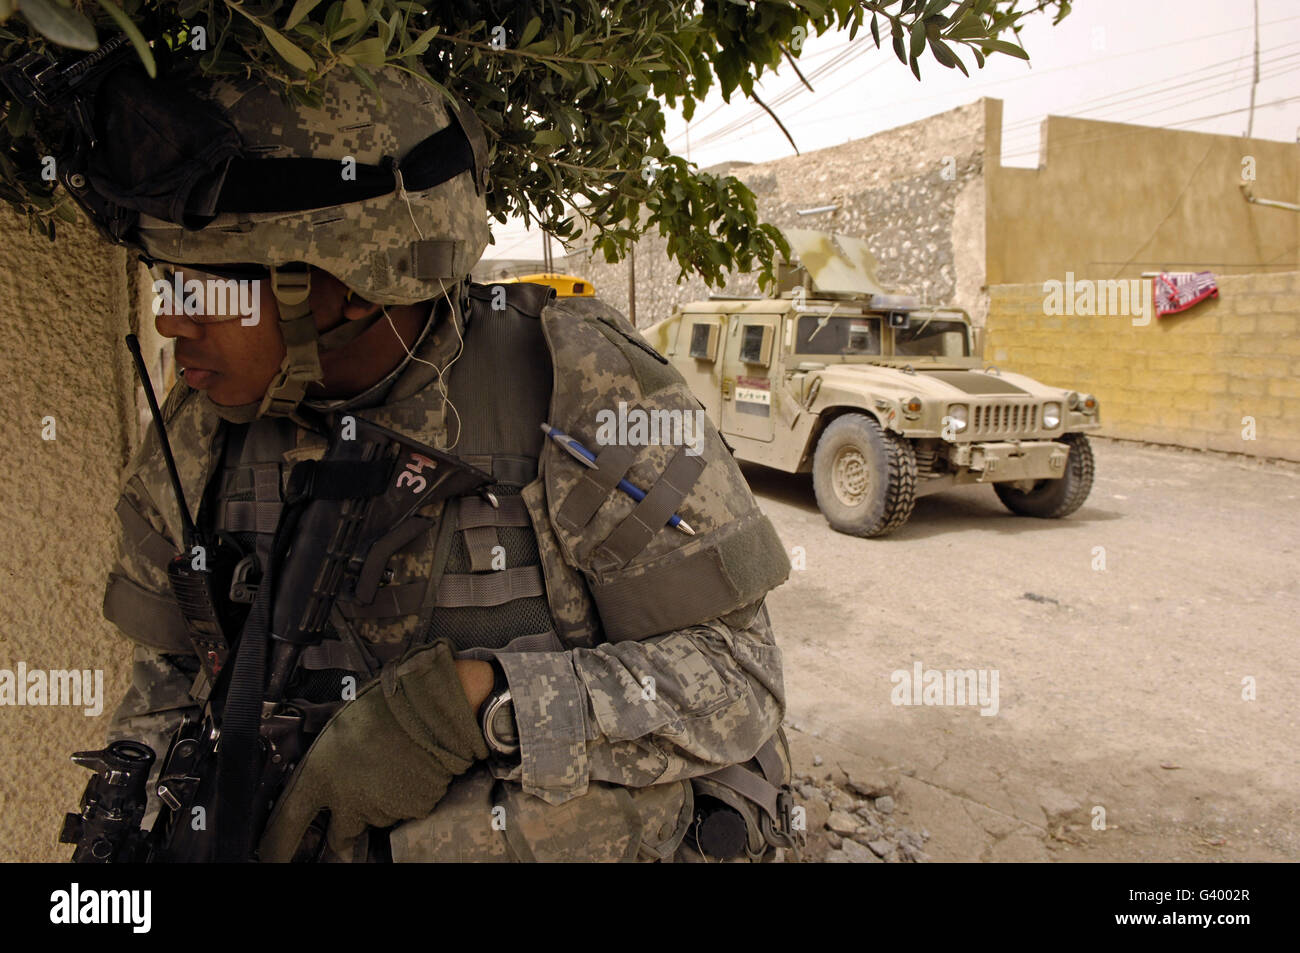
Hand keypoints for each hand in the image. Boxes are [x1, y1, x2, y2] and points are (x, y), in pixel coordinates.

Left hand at [258, 640, 488, 861]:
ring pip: (375, 820)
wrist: (428, 708)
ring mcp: (380, 810)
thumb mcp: (335, 731)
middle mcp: (347, 802)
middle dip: (343, 829)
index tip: (273, 857)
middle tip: (354, 804)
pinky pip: (405, 811)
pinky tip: (409, 770)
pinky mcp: (411, 810)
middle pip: (339, 837)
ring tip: (390, 767)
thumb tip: (321, 774)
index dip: (276, 848)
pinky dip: (406, 797)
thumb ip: (324, 764)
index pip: (285, 828)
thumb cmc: (381, 709)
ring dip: (379, 804)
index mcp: (319, 778)